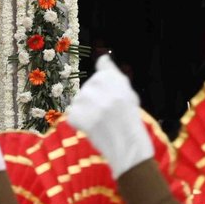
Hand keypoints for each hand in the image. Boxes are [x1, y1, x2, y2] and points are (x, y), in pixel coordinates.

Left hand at [68, 55, 152, 176]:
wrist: (127, 144)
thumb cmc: (131, 120)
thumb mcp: (128, 92)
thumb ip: (113, 75)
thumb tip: (101, 58)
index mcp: (110, 76)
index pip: (102, 67)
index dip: (106, 84)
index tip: (112, 95)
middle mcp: (94, 84)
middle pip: (90, 88)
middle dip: (96, 99)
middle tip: (108, 114)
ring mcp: (82, 100)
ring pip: (80, 102)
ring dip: (87, 111)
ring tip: (101, 122)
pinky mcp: (74, 114)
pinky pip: (74, 116)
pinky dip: (81, 123)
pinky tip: (93, 128)